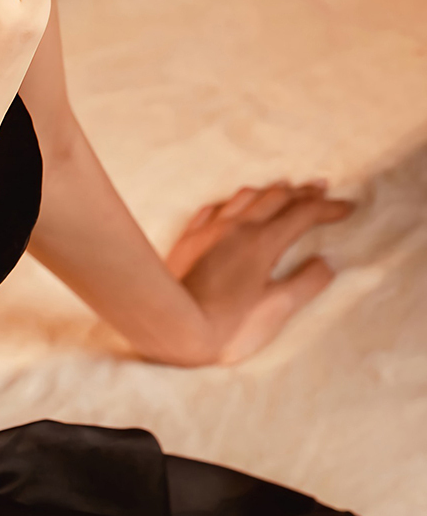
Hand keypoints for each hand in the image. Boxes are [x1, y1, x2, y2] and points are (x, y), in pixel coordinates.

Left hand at [165, 181, 353, 364]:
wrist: (168, 327)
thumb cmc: (226, 326)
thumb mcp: (277, 309)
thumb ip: (307, 282)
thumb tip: (326, 262)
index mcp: (263, 242)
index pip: (304, 214)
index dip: (329, 208)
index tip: (348, 208)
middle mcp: (236, 228)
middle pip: (276, 198)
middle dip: (303, 193)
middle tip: (322, 189)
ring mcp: (208, 231)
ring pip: (244, 197)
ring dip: (269, 191)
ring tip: (283, 189)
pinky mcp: (186, 241)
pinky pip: (212, 210)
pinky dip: (232, 203)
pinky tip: (231, 206)